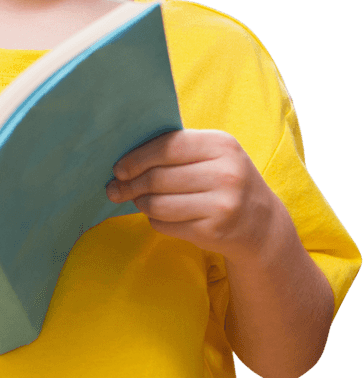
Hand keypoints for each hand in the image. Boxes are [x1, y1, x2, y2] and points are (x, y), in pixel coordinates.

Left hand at [106, 129, 278, 260]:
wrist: (261, 224)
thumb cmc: (226, 182)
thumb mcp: (214, 156)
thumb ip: (178, 149)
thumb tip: (125, 160)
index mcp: (222, 145)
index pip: (168, 147)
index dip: (137, 158)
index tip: (118, 168)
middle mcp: (225, 174)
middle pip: (158, 178)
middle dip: (130, 185)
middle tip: (115, 189)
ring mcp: (221, 205)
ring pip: (158, 204)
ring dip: (140, 203)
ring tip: (138, 201)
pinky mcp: (212, 231)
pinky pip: (166, 225)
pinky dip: (155, 220)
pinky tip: (161, 216)